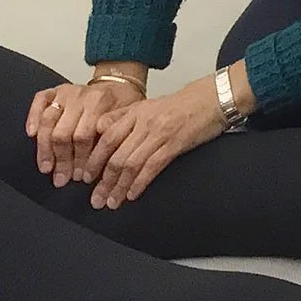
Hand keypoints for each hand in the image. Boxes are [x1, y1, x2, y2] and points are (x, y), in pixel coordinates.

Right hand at [28, 80, 142, 187]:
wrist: (119, 85)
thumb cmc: (121, 106)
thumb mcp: (123, 119)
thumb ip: (112, 138)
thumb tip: (100, 169)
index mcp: (100, 102)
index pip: (84, 136)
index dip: (80, 159)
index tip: (80, 177)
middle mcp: (81, 96)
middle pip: (64, 133)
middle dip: (62, 160)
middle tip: (62, 179)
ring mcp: (66, 92)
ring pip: (48, 121)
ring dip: (45, 149)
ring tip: (47, 168)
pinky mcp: (55, 90)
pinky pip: (40, 101)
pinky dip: (33, 117)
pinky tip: (32, 134)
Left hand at [84, 79, 224, 208]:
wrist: (214, 98)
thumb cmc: (184, 104)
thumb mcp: (150, 105)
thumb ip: (124, 116)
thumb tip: (99, 129)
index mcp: (137, 111)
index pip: (106, 137)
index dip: (94, 159)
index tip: (85, 177)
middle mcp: (145, 121)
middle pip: (116, 155)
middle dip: (103, 181)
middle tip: (95, 199)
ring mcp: (160, 132)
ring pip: (131, 164)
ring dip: (118, 187)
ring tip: (111, 202)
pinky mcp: (174, 143)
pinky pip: (151, 167)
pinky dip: (139, 183)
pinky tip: (132, 195)